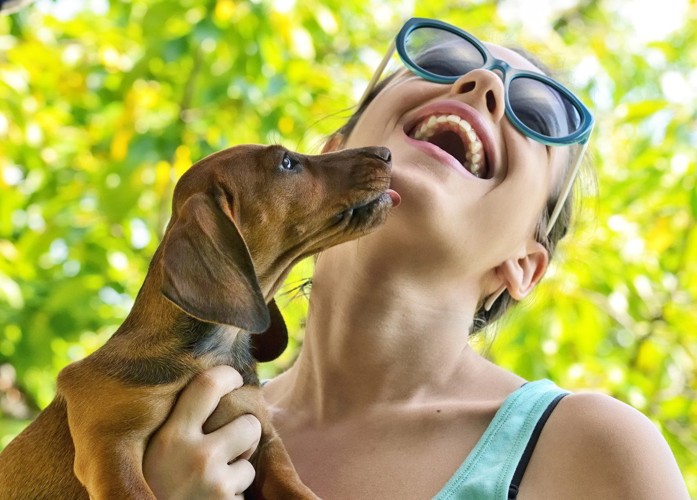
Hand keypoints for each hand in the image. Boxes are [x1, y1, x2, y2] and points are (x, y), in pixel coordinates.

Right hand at [144, 366, 261, 499]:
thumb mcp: (141, 457)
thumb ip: (168, 431)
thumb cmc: (140, 491)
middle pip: (248, 424)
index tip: (233, 379)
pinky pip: (243, 490)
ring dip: (237, 470)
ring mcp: (215, 483)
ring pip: (249, 461)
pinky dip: (232, 496)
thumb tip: (199, 394)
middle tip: (227, 443)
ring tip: (209, 482)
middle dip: (243, 434)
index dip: (227, 376)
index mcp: (168, 437)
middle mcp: (195, 456)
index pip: (208, 385)